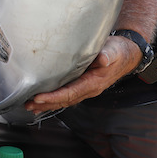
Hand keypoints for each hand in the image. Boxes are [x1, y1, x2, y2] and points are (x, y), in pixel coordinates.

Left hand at [25, 35, 140, 113]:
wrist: (127, 54)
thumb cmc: (119, 51)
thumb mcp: (114, 51)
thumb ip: (108, 55)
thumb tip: (103, 59)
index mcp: (94, 83)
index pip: (71, 93)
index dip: (54, 97)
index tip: (39, 98)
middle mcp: (89, 89)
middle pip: (64, 100)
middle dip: (46, 104)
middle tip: (29, 104)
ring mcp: (85, 89)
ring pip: (64, 100)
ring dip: (47, 105)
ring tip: (30, 107)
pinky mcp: (82, 85)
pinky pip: (66, 96)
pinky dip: (53, 100)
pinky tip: (42, 102)